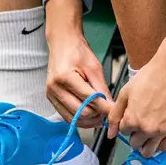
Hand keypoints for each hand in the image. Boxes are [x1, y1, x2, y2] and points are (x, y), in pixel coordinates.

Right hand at [46, 0, 111, 127]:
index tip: (114, 110)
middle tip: (107, 111)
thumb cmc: (78, 52)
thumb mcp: (94, 67)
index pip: (89, 101)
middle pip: (81, 113)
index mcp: (65, 78)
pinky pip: (67, 116)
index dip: (104, 108)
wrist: (63, 44)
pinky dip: (80, 118)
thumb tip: (111, 107)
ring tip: (100, 114)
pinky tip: (90, 114)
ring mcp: (51, 95)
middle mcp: (55, 89)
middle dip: (97, 115)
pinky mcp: (51, 99)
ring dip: (89, 120)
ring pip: (73, 119)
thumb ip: (102, 89)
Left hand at [107, 36, 165, 156]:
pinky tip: (159, 134)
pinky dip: (160, 143)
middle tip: (141, 121)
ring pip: (149, 151)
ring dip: (146, 144)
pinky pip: (165, 147)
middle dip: (135, 134)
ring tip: (149, 131)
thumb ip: (115, 115)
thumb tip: (110, 134)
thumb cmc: (150, 77)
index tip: (133, 115)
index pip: (123, 132)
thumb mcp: (125, 92)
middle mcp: (146, 129)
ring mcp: (162, 131)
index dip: (127, 123)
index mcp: (132, 120)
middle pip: (135, 144)